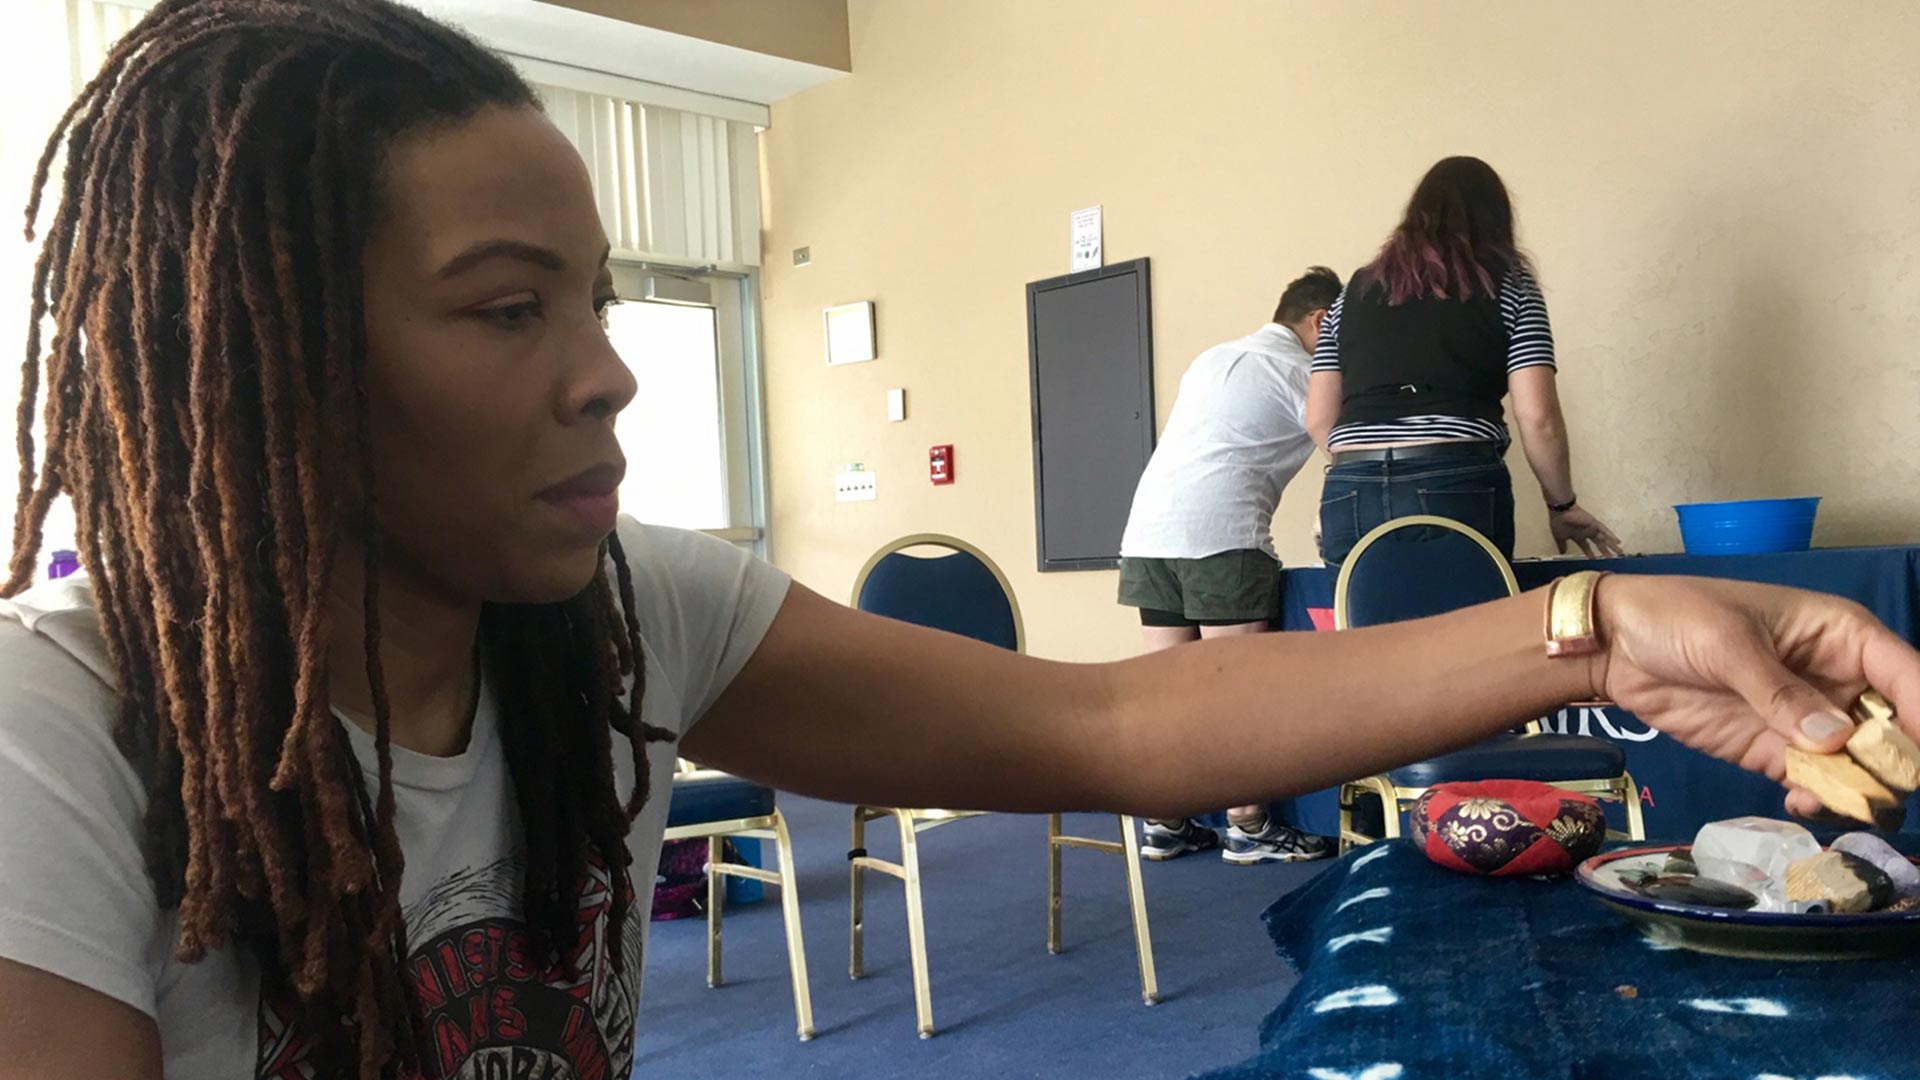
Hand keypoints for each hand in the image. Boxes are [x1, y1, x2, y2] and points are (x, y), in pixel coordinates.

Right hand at [1551, 506, 1623, 557]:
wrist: (1560, 510)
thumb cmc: (1559, 522)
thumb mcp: (1559, 537)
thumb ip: (1562, 545)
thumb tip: (1562, 553)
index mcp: (1578, 536)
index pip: (1586, 547)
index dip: (1590, 553)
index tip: (1595, 559)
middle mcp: (1587, 533)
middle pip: (1598, 543)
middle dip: (1605, 551)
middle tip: (1612, 558)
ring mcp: (1592, 528)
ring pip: (1604, 538)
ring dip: (1611, 545)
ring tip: (1620, 552)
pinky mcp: (1594, 523)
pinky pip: (1605, 530)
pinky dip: (1611, 536)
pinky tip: (1617, 541)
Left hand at [1593, 575, 1919, 818]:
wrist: (1615, 645)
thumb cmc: (1675, 618)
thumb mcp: (1726, 643)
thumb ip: (1778, 691)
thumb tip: (1834, 741)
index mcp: (1843, 636)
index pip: (1907, 676)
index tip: (1914, 756)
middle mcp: (1839, 681)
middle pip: (1894, 731)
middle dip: (1895, 765)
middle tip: (1870, 788)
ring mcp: (1810, 722)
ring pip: (1861, 766)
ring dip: (1860, 791)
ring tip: (1827, 799)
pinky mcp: (1775, 752)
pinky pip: (1816, 784)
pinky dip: (1820, 800)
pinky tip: (1799, 802)